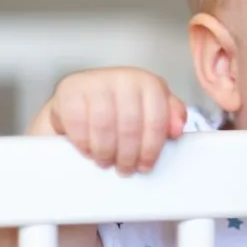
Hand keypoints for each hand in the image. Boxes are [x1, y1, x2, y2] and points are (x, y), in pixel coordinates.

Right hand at [33, 67, 188, 174]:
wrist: (79, 96)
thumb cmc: (119, 106)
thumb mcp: (149, 109)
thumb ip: (169, 117)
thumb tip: (177, 128)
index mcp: (148, 83)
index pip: (156, 119)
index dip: (151, 148)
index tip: (145, 165)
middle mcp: (124, 77)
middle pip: (130, 126)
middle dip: (128, 155)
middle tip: (125, 169)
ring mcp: (95, 81)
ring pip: (104, 126)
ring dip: (106, 152)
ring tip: (106, 162)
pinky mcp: (70, 90)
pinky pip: (78, 123)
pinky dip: (84, 142)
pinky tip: (88, 151)